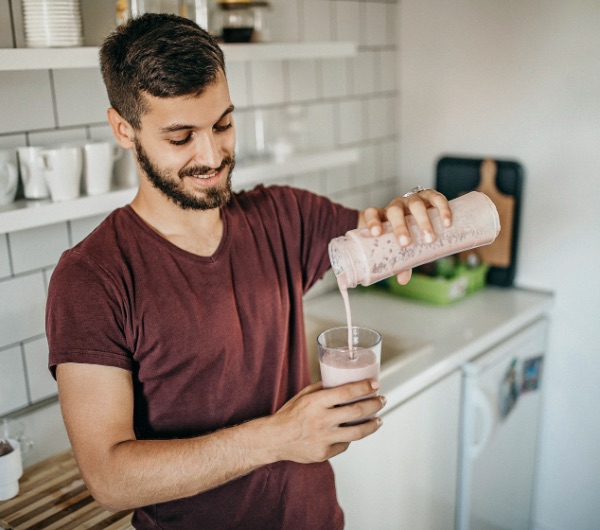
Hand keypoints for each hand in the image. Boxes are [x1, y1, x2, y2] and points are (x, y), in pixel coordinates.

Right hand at [268, 381, 385, 463]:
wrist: (275, 439)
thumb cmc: (289, 415)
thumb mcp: (303, 395)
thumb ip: (322, 389)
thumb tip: (340, 380)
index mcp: (316, 402)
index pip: (346, 392)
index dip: (364, 388)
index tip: (375, 384)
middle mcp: (321, 420)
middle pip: (357, 411)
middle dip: (374, 405)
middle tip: (382, 400)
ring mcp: (324, 438)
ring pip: (357, 432)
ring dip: (372, 425)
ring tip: (379, 420)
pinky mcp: (324, 453)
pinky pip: (344, 444)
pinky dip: (350, 437)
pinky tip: (353, 432)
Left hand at [360, 188, 451, 283]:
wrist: (421, 214)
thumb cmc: (407, 233)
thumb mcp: (401, 247)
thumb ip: (401, 262)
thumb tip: (402, 280)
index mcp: (384, 216)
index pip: (372, 213)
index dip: (372, 222)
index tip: (376, 234)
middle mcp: (397, 205)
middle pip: (395, 211)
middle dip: (400, 227)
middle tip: (406, 243)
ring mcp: (413, 199)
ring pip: (416, 204)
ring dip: (422, 221)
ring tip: (429, 238)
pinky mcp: (430, 196)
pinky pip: (436, 198)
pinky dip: (442, 209)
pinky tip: (446, 222)